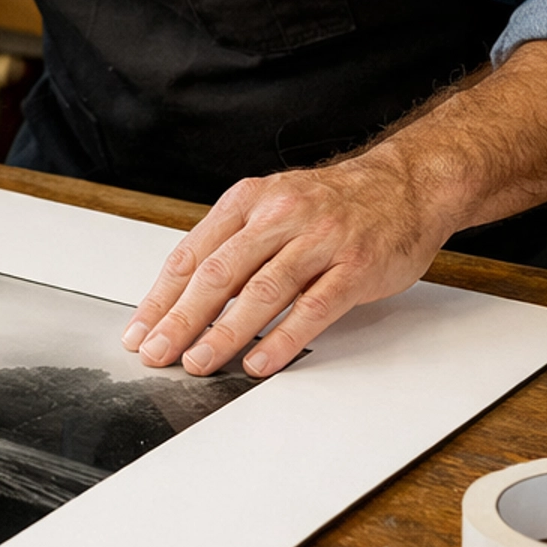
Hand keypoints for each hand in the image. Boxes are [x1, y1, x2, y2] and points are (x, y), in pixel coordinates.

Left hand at [121, 147, 444, 379]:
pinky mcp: (354, 267)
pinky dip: (281, 338)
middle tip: (157, 353)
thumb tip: (184, 295)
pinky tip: (258, 362)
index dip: (161, 296)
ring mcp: (320, 241)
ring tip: (198, 362)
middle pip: (219, 273)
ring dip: (224, 333)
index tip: (140, 330)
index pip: (192, 253)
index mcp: (250, 200)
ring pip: (261, 292)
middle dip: (181, 319)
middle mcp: (281, 216)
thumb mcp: (274, 205)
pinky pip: (312, 308)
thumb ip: (234, 243)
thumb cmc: (334, 203)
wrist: (406, 184)